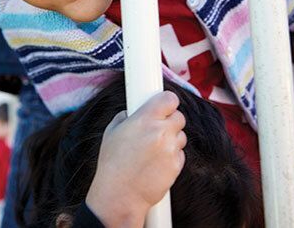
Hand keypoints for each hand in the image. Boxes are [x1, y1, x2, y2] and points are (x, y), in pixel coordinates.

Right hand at [85, 91, 186, 227]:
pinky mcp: (177, 165)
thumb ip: (125, 116)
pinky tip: (156, 163)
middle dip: (170, 121)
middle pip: (179, 116)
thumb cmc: (112, 164)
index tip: (164, 105)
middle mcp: (161, 131)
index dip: (167, 101)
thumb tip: (132, 111)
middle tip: (157, 129)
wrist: (119, 195)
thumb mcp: (112, 132)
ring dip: (172, 139)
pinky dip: (172, 156)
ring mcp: (171, 149)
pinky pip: (180, 154)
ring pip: (181, 136)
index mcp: (145, 119)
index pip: (170, 98)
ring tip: (154, 150)